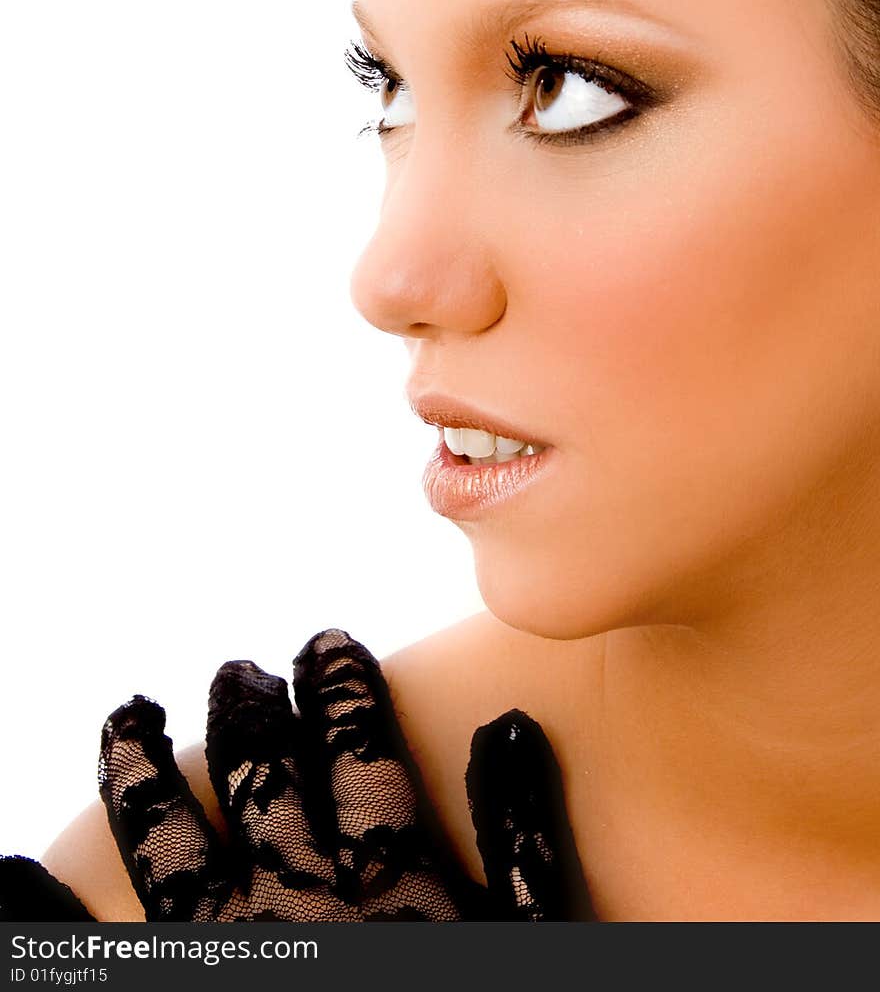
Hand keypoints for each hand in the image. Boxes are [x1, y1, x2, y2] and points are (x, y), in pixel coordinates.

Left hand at [0, 628, 596, 920]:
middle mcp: (296, 911)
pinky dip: (38, 913)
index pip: (361, 764)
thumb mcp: (532, 946)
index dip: (344, 698)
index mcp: (388, 896)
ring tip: (125, 714)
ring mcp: (228, 957)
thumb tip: (508, 726)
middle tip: (237, 670)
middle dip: (249, 720)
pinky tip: (3, 868)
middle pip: (265, 787)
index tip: (329, 644)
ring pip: (170, 844)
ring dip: (143, 776)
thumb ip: (522, 845)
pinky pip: (94, 957)